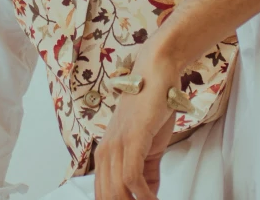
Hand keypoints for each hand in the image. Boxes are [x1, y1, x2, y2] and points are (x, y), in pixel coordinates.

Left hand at [93, 49, 180, 199]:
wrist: (156, 72)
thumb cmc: (153, 104)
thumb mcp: (148, 143)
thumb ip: (147, 170)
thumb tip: (147, 194)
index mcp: (106, 152)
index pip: (102, 193)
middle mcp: (106, 149)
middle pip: (107, 196)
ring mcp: (117, 144)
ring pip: (117, 191)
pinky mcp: (132, 138)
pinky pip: (131, 177)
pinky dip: (143, 195)